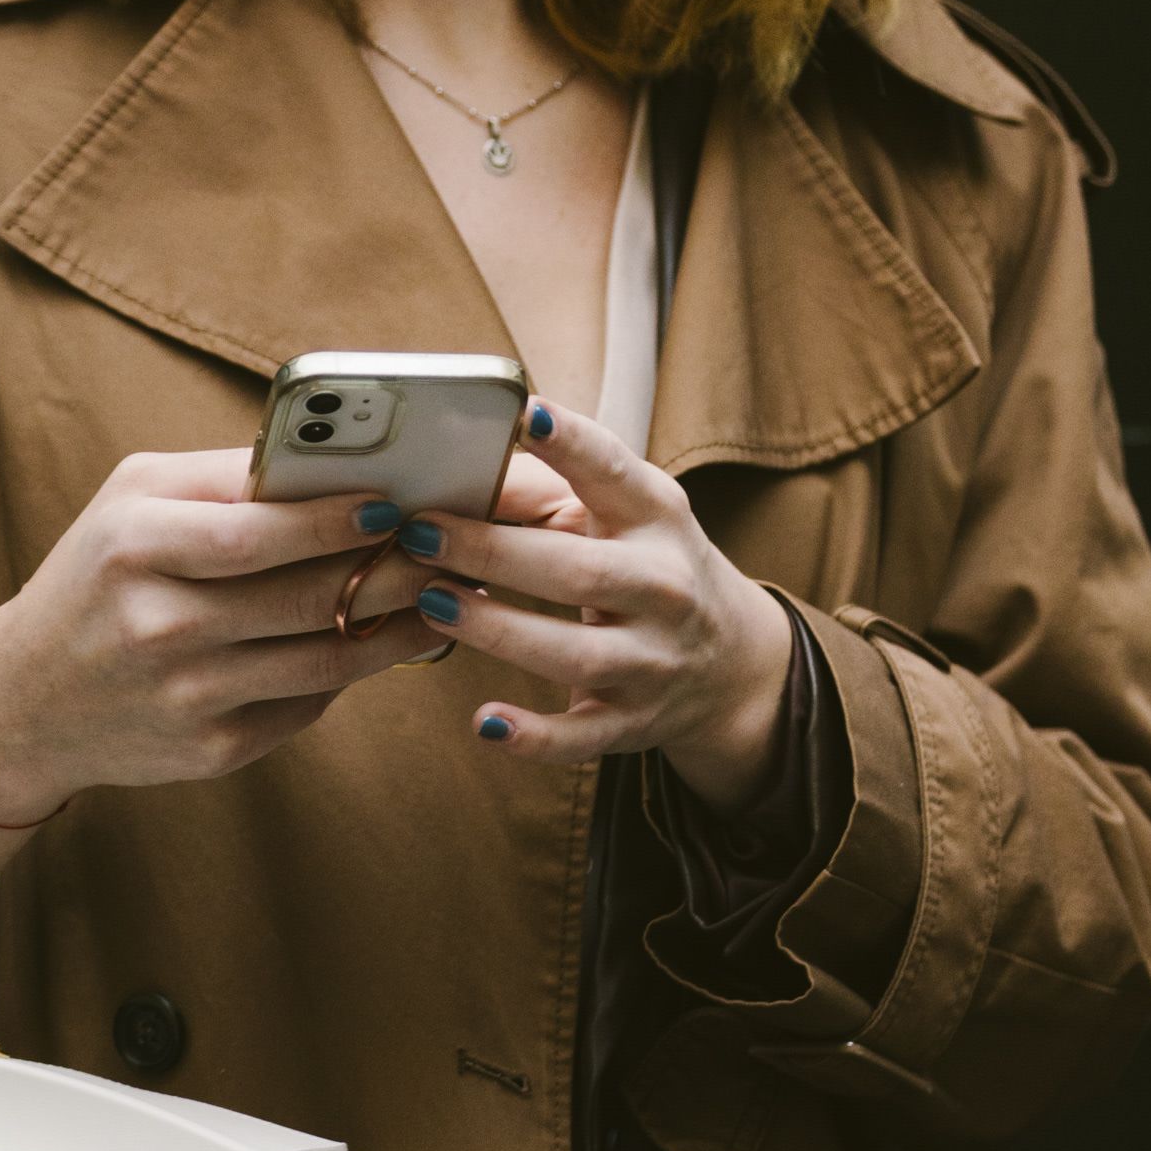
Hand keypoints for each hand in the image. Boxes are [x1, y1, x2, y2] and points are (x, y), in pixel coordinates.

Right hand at [0, 441, 577, 909]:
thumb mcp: (131, 503)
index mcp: (135, 548)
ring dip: (403, 623)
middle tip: (462, 539)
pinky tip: (390, 638)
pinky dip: (356, 668)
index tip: (404, 498)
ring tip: (450, 588)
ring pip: (329, 657)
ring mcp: (188, 697)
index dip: (342, 518)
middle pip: (312, 596)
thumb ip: (227, 479)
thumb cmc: (94, 578)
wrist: (24, 703)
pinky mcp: (213, 751)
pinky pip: (310, 701)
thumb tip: (346, 459)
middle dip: (400, 565)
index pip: (261, 531)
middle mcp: (160, 627)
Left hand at [393, 400, 793, 810]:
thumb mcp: (621, 516)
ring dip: (497, 630)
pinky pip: (580, 737)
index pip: (614, 472)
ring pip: (574, 654)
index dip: (570, 444)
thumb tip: (450, 462)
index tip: (523, 413)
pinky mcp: (631, 721)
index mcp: (656, 518)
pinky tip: (484, 722)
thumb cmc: (646, 565)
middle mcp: (663, 587)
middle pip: (577, 571)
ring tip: (431, 603)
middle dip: (494, 553)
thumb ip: (545, 489)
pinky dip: (532, 737)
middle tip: (420, 533)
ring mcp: (651, 660)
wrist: (730, 661)